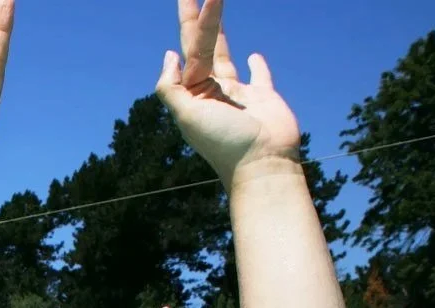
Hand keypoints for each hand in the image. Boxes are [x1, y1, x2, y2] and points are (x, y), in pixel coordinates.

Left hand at [156, 0, 302, 185]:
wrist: (263, 164)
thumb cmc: (224, 141)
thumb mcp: (187, 115)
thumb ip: (171, 86)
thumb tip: (170, 55)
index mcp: (193, 94)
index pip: (188, 51)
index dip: (188, 23)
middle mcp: (212, 91)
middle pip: (203, 46)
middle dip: (199, 19)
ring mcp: (238, 94)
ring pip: (225, 54)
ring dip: (220, 31)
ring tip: (216, 6)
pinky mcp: (264, 97)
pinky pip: (259, 76)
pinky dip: (257, 65)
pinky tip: (253, 55)